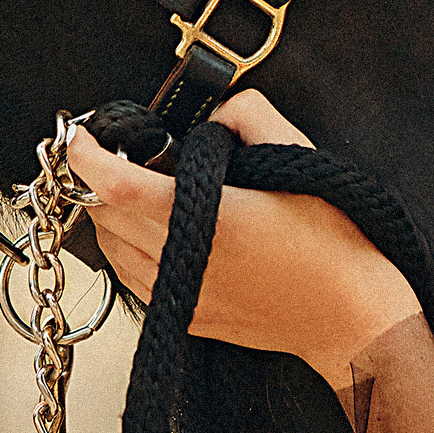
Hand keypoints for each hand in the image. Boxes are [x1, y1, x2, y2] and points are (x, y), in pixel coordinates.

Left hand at [65, 89, 419, 390]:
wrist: (353, 315)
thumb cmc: (332, 241)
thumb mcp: (297, 155)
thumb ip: (248, 117)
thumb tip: (216, 115)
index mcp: (205, 217)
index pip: (117, 185)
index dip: (88, 156)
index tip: (80, 135)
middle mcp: (183, 261)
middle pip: (106, 217)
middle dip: (99, 179)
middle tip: (115, 152)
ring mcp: (182, 295)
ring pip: (114, 251)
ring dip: (111, 217)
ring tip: (133, 189)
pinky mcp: (190, 317)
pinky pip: (135, 279)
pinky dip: (129, 250)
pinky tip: (154, 232)